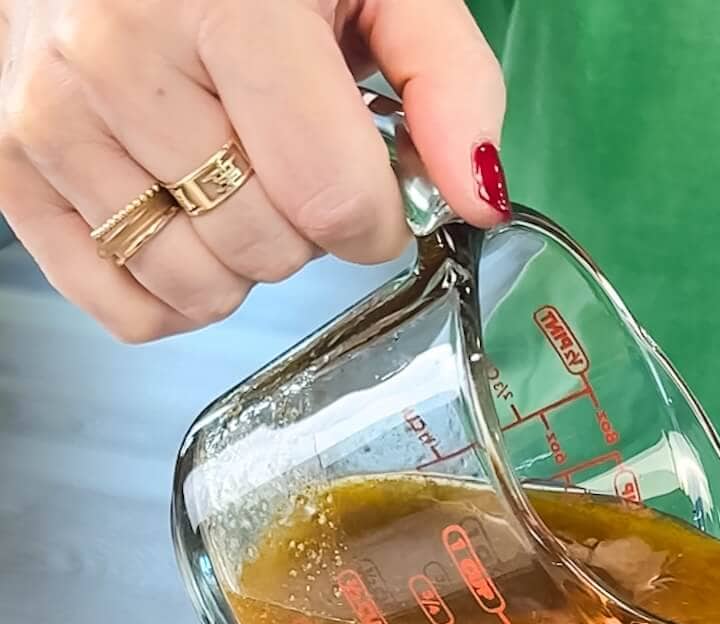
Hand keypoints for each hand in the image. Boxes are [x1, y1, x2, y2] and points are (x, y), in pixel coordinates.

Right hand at [0, 0, 506, 340]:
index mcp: (225, 2)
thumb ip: (445, 78)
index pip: (333, 199)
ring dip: (239, 260)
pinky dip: (172, 293)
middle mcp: (117, 56)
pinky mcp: (11, 163)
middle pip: (269, 246)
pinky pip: (121, 307)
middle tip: (287, 150)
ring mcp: (51, 116)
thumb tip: (481, 196)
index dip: (377, 216)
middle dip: (305, 224)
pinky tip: (184, 221)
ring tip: (229, 172)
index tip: (373, 183)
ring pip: (198, 286)